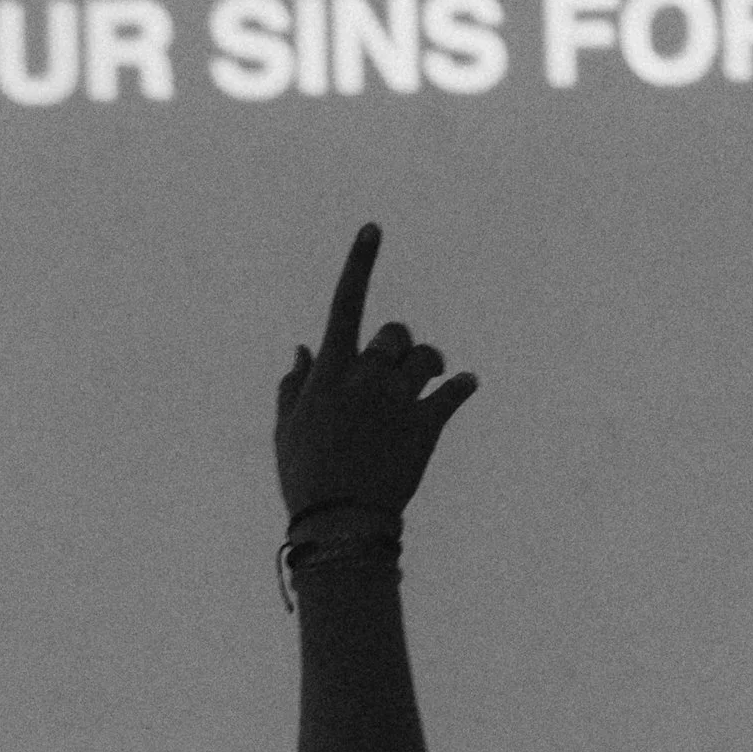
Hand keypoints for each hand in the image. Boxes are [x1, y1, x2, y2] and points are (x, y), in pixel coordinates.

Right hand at [275, 225, 474, 528]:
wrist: (340, 523)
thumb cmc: (306, 476)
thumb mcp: (287, 429)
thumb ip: (294, 384)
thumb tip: (302, 349)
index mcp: (329, 373)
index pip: (345, 304)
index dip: (360, 263)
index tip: (374, 228)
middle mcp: (365, 378)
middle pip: (395, 334)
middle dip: (398, 345)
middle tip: (398, 367)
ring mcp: (397, 401)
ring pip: (427, 358)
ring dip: (430, 364)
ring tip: (431, 379)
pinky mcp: (426, 426)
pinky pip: (454, 392)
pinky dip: (462, 386)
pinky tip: (465, 385)